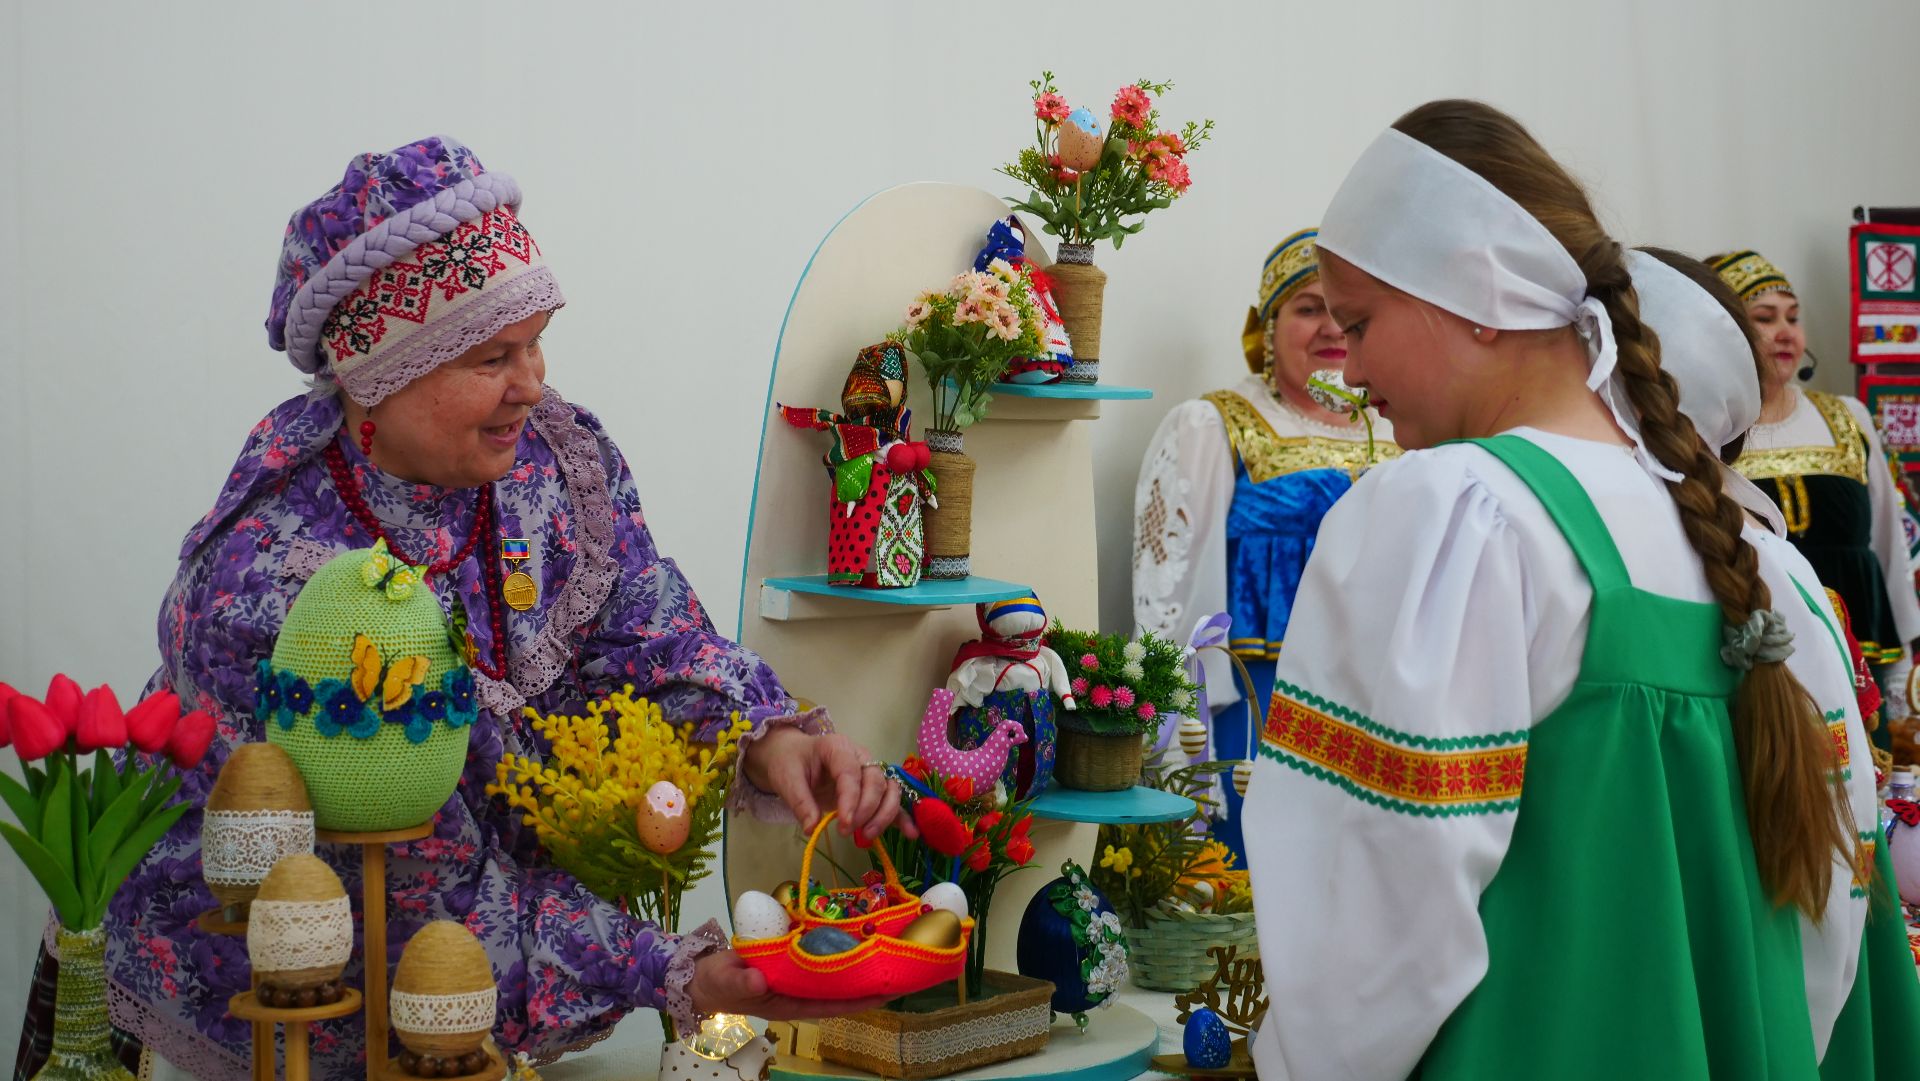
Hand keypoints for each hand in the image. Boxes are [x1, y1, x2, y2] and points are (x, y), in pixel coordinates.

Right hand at [691, 949, 893, 1020]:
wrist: (702, 975)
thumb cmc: (717, 983)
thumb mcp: (726, 982)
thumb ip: (742, 983)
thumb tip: (759, 981)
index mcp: (791, 1003)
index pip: (834, 1004)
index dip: (862, 999)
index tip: (890, 991)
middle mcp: (801, 991)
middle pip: (843, 988)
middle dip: (871, 979)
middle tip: (903, 963)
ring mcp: (798, 975)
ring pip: (836, 971)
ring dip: (859, 961)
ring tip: (889, 945)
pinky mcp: (792, 958)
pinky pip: (821, 953)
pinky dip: (838, 944)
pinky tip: (856, 930)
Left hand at [747, 726, 917, 842]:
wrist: (792, 756)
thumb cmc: (790, 763)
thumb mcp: (787, 779)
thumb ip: (800, 802)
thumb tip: (812, 829)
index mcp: (837, 747)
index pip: (851, 773)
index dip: (851, 800)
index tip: (843, 826)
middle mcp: (859, 756)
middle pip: (876, 780)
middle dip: (866, 809)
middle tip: (848, 832)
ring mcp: (869, 771)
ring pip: (890, 789)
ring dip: (884, 814)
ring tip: (867, 836)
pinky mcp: (872, 788)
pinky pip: (891, 800)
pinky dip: (901, 816)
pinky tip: (911, 833)